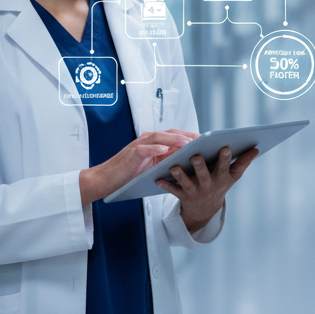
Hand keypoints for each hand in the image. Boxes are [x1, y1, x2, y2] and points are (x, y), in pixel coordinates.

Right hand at [79, 130, 196, 205]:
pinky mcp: (132, 153)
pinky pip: (145, 149)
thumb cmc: (130, 175)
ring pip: (160, 138)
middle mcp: (148, 140)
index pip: (177, 136)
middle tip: (204, 140)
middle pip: (171, 133)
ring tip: (190, 143)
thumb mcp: (153, 167)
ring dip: (175, 140)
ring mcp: (139, 145)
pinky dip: (155, 148)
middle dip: (188, 135)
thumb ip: (167, 162)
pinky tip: (166, 150)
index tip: (208, 141)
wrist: (106, 180)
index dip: (192, 137)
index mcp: (155, 143)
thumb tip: (188, 164)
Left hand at [156, 146, 259, 232]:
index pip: (224, 167)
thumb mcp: (233, 177)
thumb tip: (256, 149)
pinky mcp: (182, 195)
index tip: (225, 147)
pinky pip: (172, 190)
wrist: (204, 211)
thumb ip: (243, 162)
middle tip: (196, 156)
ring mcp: (194, 191)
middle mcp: (208, 185)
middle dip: (200, 166)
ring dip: (180, 175)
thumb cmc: (219, 186)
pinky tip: (157, 178)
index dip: (225, 158)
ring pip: (186, 183)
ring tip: (174, 167)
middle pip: (204, 175)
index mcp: (220, 179)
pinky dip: (165, 184)